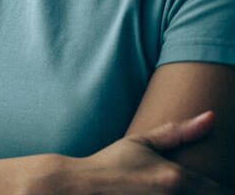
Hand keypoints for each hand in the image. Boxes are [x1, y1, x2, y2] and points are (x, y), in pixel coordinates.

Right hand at [75, 110, 232, 193]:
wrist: (82, 185)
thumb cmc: (112, 162)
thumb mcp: (142, 142)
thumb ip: (178, 131)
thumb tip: (212, 116)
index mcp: (176, 179)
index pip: (222, 190)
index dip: (224, 186)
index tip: (214, 183)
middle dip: (206, 192)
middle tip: (191, 185)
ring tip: (167, 188)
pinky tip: (158, 194)